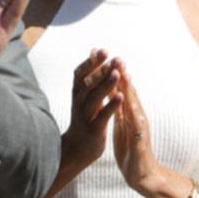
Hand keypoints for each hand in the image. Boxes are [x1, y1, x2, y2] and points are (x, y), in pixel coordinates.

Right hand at [62, 50, 122, 169]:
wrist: (77, 148)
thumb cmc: (84, 116)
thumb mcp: (84, 93)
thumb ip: (90, 72)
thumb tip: (94, 49)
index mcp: (77, 92)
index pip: (80, 73)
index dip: (91, 62)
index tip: (103, 50)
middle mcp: (78, 102)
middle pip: (88, 83)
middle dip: (100, 70)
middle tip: (113, 59)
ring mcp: (85, 116)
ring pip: (94, 98)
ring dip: (106, 85)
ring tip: (117, 73)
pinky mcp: (93, 129)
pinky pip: (102, 116)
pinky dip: (111, 106)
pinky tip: (121, 96)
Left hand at [112, 67, 164, 196]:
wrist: (140, 172)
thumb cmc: (130, 145)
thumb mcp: (121, 122)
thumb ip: (118, 106)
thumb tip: (110, 88)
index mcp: (129, 111)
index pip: (121, 89)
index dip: (114, 73)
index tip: (107, 57)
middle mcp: (136, 116)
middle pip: (129, 92)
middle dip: (123, 75)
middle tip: (117, 57)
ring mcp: (139, 127)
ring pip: (134, 105)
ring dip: (130, 90)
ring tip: (125, 74)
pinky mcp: (140, 140)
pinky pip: (136, 126)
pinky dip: (133, 115)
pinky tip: (129, 105)